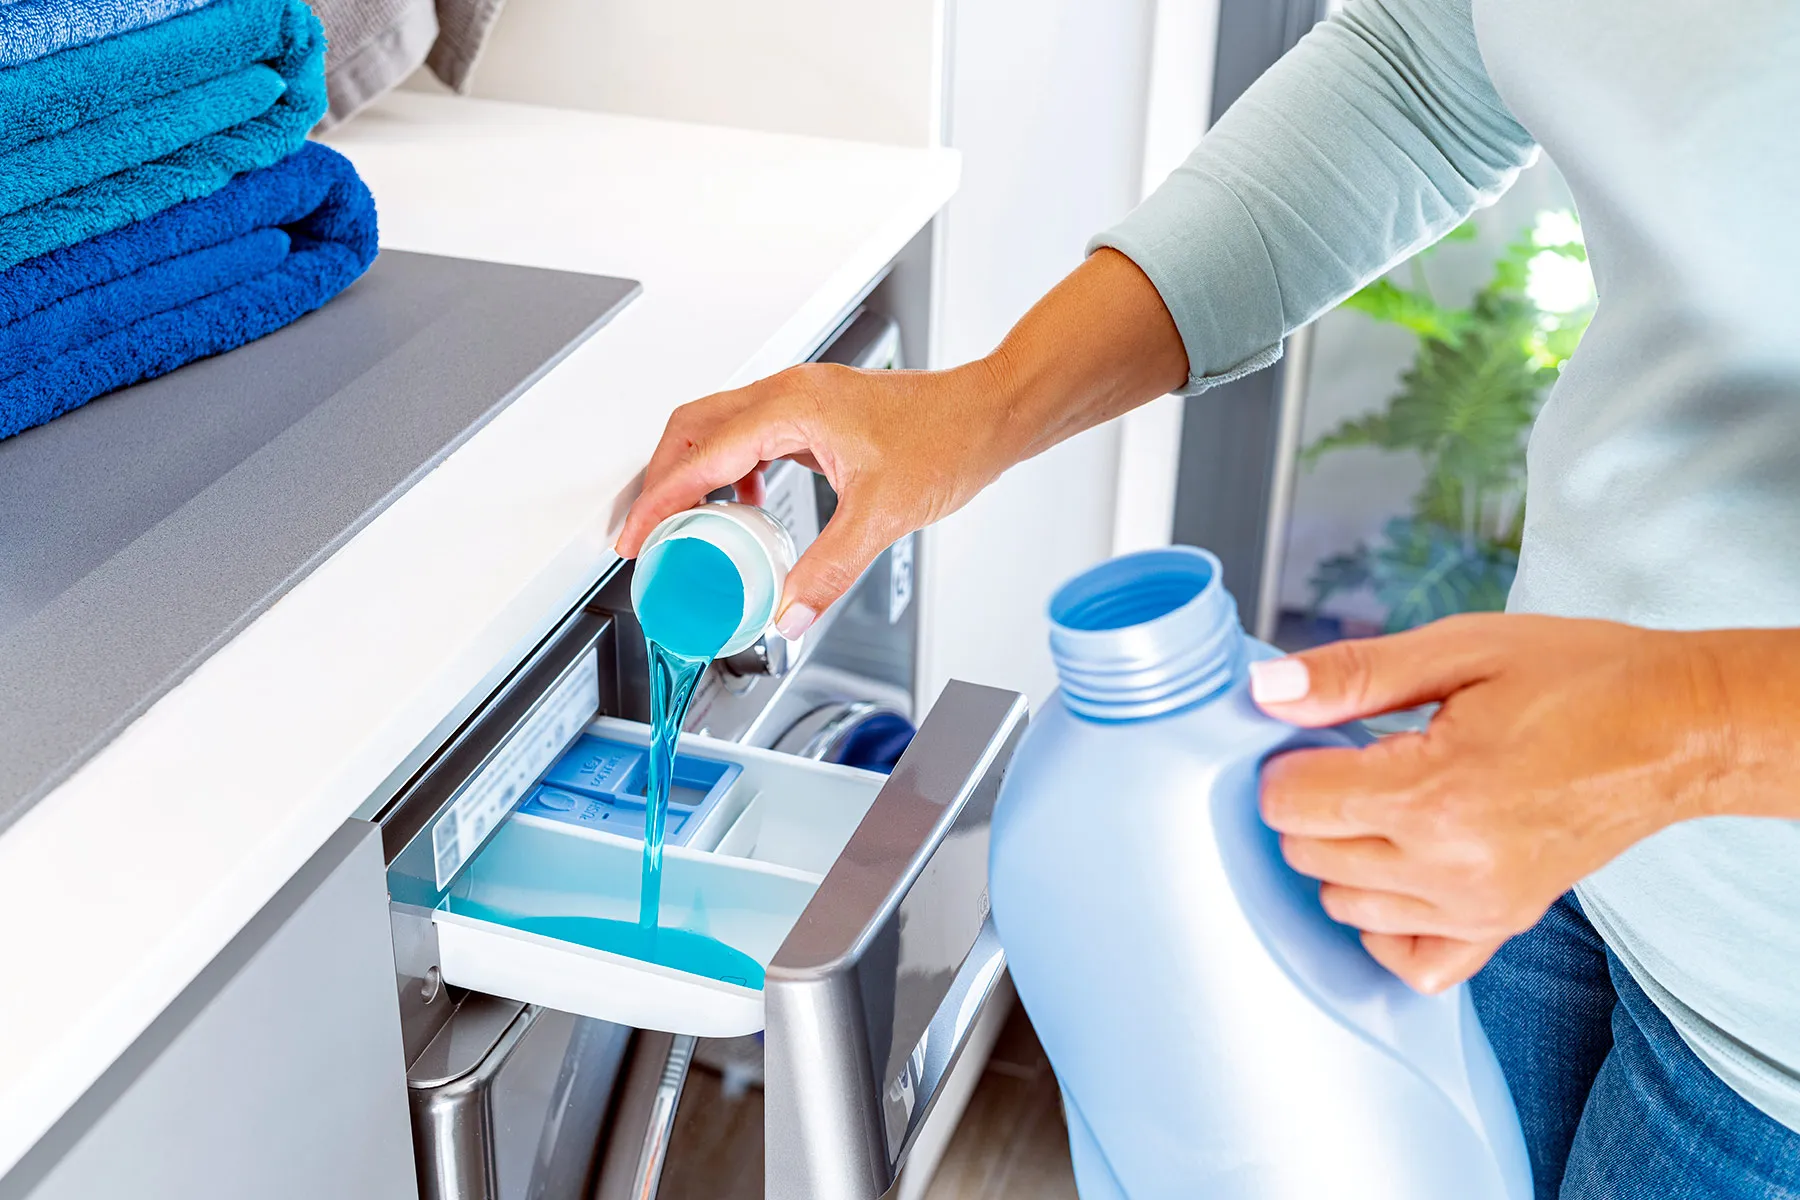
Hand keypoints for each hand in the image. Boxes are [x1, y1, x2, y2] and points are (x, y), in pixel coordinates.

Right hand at [616, 361, 1017, 637]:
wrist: (991, 413)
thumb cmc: (948, 438)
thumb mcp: (881, 515)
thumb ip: (828, 570)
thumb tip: (789, 612)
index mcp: (791, 407)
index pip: (700, 455)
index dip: (660, 500)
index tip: (635, 536)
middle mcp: (788, 394)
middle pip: (691, 430)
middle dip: (659, 481)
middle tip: (644, 532)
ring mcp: (801, 401)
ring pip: (717, 429)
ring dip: (692, 473)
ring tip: (684, 524)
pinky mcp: (816, 415)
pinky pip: (750, 437)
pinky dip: (731, 470)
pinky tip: (747, 504)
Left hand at [1250, 613, 1737, 992]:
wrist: (1678, 728)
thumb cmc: (1578, 679)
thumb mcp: (1460, 649)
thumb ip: (1353, 675)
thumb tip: (1266, 693)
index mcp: (1433, 792)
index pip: (1291, 804)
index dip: (1288, 762)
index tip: (1320, 736)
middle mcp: (1452, 866)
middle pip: (1309, 854)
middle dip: (1311, 803)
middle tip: (1354, 759)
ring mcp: (1481, 906)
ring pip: (1345, 905)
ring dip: (1342, 855)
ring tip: (1385, 802)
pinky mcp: (1505, 924)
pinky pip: (1414, 960)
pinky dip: (1388, 923)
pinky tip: (1398, 869)